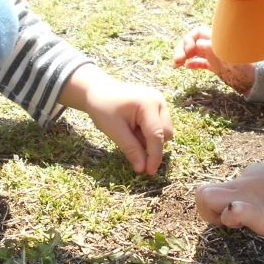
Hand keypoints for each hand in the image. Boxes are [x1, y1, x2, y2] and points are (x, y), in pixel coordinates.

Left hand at [59, 64, 173, 175]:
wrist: (98, 90)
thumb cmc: (103, 107)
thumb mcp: (114, 130)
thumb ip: (131, 149)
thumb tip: (142, 169)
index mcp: (148, 104)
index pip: (157, 136)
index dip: (154, 156)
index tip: (149, 172)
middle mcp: (158, 100)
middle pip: (166, 134)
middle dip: (150, 143)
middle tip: (128, 137)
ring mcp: (160, 101)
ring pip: (165, 131)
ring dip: (149, 138)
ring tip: (130, 129)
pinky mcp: (158, 104)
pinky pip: (160, 125)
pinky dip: (148, 131)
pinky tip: (134, 125)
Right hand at [173, 25, 255, 95]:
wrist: (257, 80)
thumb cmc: (247, 67)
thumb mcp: (230, 58)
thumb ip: (215, 49)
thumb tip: (198, 42)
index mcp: (217, 40)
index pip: (197, 32)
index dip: (188, 40)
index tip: (187, 53)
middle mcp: (214, 46)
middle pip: (193, 41)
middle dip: (182, 48)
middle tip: (177, 62)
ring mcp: (215, 56)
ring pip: (194, 51)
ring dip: (184, 55)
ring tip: (177, 65)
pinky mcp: (217, 66)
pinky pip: (201, 62)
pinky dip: (193, 63)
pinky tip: (186, 68)